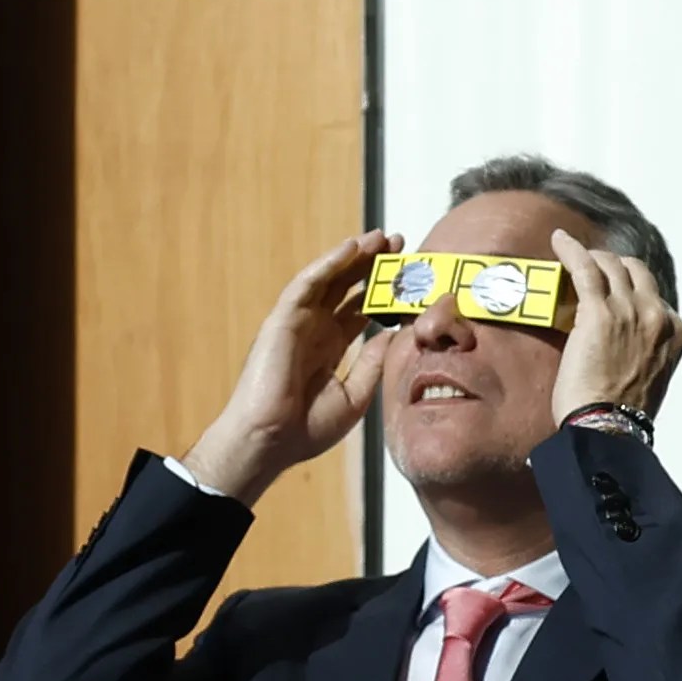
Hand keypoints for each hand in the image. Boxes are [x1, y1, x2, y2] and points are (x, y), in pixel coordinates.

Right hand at [185, 229, 401, 503]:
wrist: (270, 443)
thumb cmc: (304, 429)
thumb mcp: (354, 396)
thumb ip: (372, 364)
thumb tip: (392, 335)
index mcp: (329, 347)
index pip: (360, 310)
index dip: (384, 291)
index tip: (411, 275)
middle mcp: (313, 330)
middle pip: (347, 288)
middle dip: (373, 265)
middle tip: (400, 243)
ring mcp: (296, 323)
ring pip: (328, 279)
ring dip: (354, 256)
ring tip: (381, 237)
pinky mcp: (282, 320)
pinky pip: (306, 285)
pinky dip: (328, 264)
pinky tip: (350, 248)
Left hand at [543, 231, 681, 425]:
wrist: (610, 429)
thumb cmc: (622, 413)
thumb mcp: (650, 375)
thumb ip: (644, 349)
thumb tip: (622, 341)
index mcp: (674, 331)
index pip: (652, 293)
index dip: (629, 287)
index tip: (612, 288)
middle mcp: (657, 315)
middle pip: (634, 271)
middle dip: (613, 265)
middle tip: (591, 267)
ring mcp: (630, 310)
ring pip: (609, 265)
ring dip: (591, 257)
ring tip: (572, 255)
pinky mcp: (599, 312)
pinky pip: (585, 267)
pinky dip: (571, 250)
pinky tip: (558, 241)